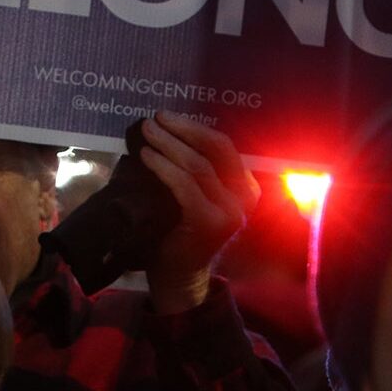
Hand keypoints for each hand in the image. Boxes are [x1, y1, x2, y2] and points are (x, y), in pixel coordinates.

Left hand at [138, 111, 260, 313]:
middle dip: (184, 128)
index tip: (165, 117)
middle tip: (155, 119)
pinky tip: (146, 157)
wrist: (179, 275)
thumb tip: (164, 128)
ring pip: (199, 165)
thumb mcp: (194, 194)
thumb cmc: (180, 228)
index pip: (222, 145)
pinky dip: (163, 167)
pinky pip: (185, 186)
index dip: (193, 126)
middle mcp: (245, 198)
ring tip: (146, 132)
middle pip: (217, 148)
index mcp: (244, 186)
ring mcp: (230, 212)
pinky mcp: (210, 224)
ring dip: (168, 144)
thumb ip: (194, 169)